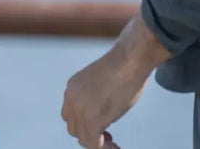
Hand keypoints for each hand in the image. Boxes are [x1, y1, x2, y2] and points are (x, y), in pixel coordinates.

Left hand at [62, 19, 169, 147]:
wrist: (130, 59)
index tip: (100, 125)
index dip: (83, 124)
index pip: (69, 115)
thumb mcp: (100, 82)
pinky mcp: (93, 119)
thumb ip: (93, 96)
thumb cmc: (124, 67)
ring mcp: (81, 109)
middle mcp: (71, 98)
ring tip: (112, 143)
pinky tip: (115, 146)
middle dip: (89, 134)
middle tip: (108, 134)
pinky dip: (104, 148)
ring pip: (82, 138)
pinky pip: (93, 144)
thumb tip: (100, 112)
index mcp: (72, 87)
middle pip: (73, 128)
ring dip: (96, 143)